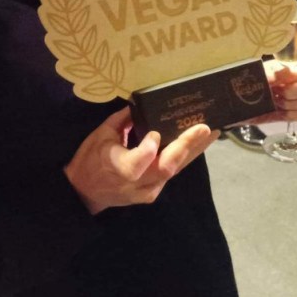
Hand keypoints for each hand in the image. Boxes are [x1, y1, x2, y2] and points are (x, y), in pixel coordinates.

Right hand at [64, 107, 218, 215]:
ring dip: (194, 150)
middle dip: (186, 147)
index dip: (149, 149)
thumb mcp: (100, 134)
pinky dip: (185, 157)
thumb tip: (142, 102)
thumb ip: (123, 120)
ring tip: (212, 132)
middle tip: (204, 128)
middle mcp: (135, 182)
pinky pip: (172, 174)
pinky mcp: (153, 194)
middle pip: (166, 167)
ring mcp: (147, 191)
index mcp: (117, 166)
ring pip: (175, 171)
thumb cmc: (90, 159)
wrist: (85, 192)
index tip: (155, 133)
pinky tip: (199, 144)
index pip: (138, 162)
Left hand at [245, 58, 296, 124]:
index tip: (288, 78)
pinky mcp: (292, 113)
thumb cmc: (245, 84)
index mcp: (287, 67)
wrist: (235, 104)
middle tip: (277, 92)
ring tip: (275, 102)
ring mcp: (295, 98)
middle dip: (293, 91)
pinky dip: (292, 114)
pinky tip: (280, 111)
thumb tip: (284, 72)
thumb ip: (270, 72)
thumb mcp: (255, 75)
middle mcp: (295, 81)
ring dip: (291, 104)